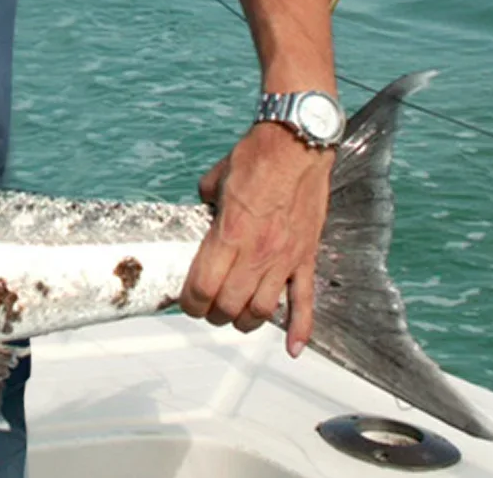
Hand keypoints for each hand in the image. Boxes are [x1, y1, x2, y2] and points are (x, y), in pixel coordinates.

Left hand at [180, 124, 333, 356]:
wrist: (298, 144)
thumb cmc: (258, 156)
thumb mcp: (217, 178)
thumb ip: (205, 203)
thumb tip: (201, 212)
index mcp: (229, 234)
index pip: (202, 287)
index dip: (189, 302)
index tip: (186, 300)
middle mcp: (256, 253)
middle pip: (229, 307)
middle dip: (213, 314)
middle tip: (208, 308)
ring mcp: (284, 259)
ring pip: (262, 311)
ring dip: (245, 322)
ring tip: (237, 317)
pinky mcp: (305, 257)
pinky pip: (305, 300)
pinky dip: (301, 328)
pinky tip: (293, 348)